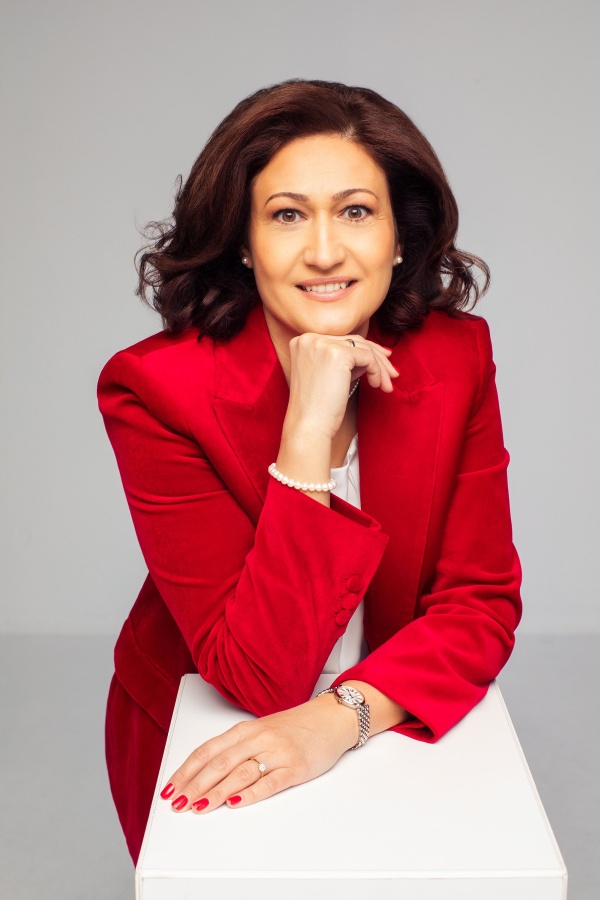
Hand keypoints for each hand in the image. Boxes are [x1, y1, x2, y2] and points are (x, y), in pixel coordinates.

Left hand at [160, 693, 356, 813]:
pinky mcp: (295, 767)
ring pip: (239, 774)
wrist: (331, 718)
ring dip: (215, 792)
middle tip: (177, 803)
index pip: (208, 750)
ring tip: (197, 808)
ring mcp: (277, 753)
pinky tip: (235, 803)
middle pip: (219, 763)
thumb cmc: (293, 727)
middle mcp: (258, 738)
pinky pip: (269, 782)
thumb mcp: (260, 730)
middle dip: (194, 785)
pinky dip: (250, 794)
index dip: (187, 770)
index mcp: (245, 729)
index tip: (170, 787)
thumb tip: (204, 775)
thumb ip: (236, 748)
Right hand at [286, 332, 398, 440]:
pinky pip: (368, 356)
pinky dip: (376, 370)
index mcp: (302, 342)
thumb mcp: (327, 376)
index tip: (382, 361)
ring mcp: (322, 344)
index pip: (341, 340)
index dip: (364, 350)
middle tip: (392, 373)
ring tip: (386, 385)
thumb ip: (343, 362)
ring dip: (380, 367)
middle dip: (377, 357)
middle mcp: (309, 339)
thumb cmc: (317, 408)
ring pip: (363, 348)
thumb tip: (371, 354)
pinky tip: (376, 385)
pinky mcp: (337, 354)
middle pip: (353, 341)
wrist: (309, 426)